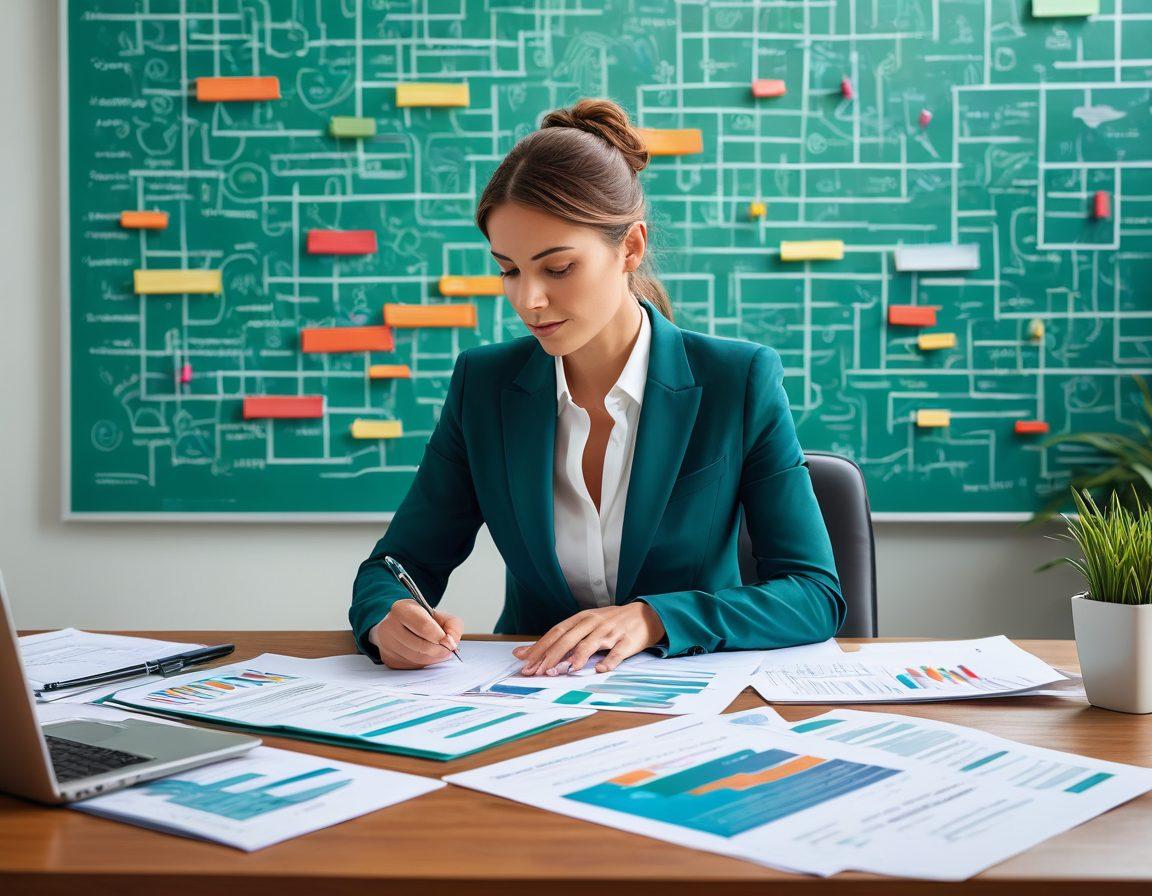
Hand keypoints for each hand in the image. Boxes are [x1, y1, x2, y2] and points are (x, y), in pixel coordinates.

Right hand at [368, 599, 463, 669]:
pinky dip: (424, 663)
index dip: (441, 637)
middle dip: (440, 650)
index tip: (450, 642)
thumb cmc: (420, 619)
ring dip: (434, 658)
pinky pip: (412, 666)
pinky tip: (426, 655)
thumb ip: (452, 624)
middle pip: (422, 646)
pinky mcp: (388, 659)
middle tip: (448, 649)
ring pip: (417, 659)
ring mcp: (386, 644)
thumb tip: (452, 642)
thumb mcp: (437, 614)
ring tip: (440, 652)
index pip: (425, 627)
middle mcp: (389, 626)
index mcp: (401, 609)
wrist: (398, 625)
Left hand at [511, 602, 665, 675]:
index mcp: (581, 618)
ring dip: (578, 657)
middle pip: (569, 638)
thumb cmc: (608, 624)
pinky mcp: (627, 641)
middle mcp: (593, 622)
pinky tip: (601, 670)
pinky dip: (609, 661)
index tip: (526, 663)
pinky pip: (617, 652)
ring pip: (591, 644)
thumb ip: (557, 640)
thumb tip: (521, 653)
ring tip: (566, 670)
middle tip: (539, 672)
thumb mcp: (583, 626)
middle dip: (552, 655)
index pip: (556, 632)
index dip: (540, 647)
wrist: (644, 616)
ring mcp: (610, 631)